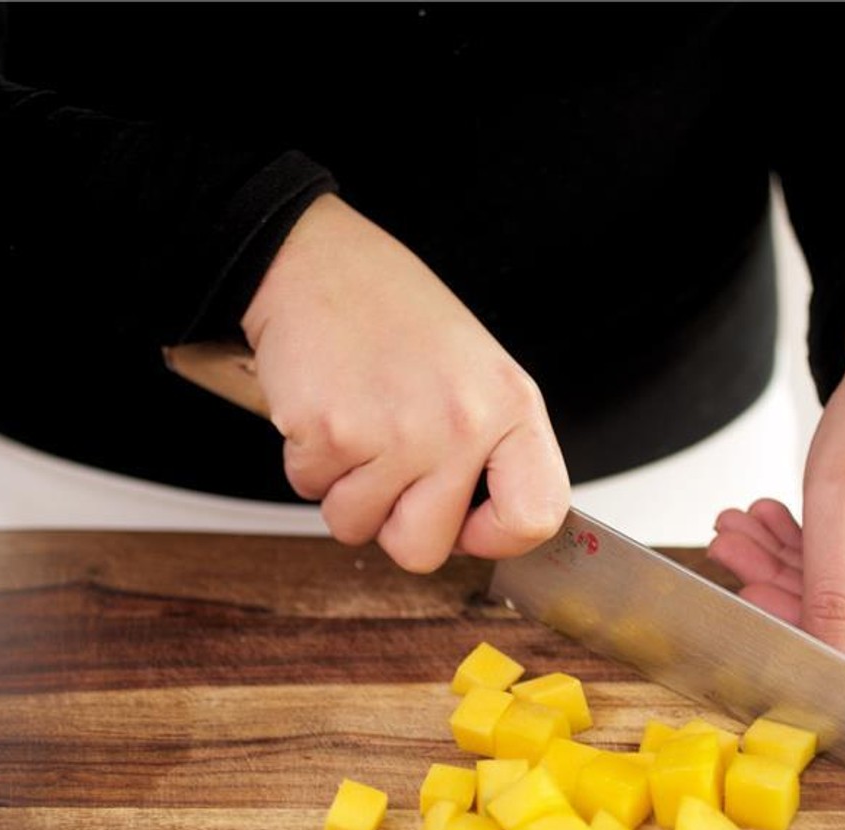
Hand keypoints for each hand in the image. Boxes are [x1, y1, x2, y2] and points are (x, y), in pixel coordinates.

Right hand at [240, 194, 569, 572]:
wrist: (319, 264)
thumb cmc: (395, 317)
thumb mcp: (478, 374)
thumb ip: (493, 451)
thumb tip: (484, 529)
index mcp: (512, 407)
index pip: (535, 516)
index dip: (494, 537)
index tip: (468, 523)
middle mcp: (462, 423)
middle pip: (424, 550)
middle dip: (393, 524)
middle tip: (388, 469)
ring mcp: (397, 432)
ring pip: (357, 528)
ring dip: (344, 491)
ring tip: (357, 428)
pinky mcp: (332, 433)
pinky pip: (311, 492)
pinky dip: (308, 462)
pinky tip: (327, 410)